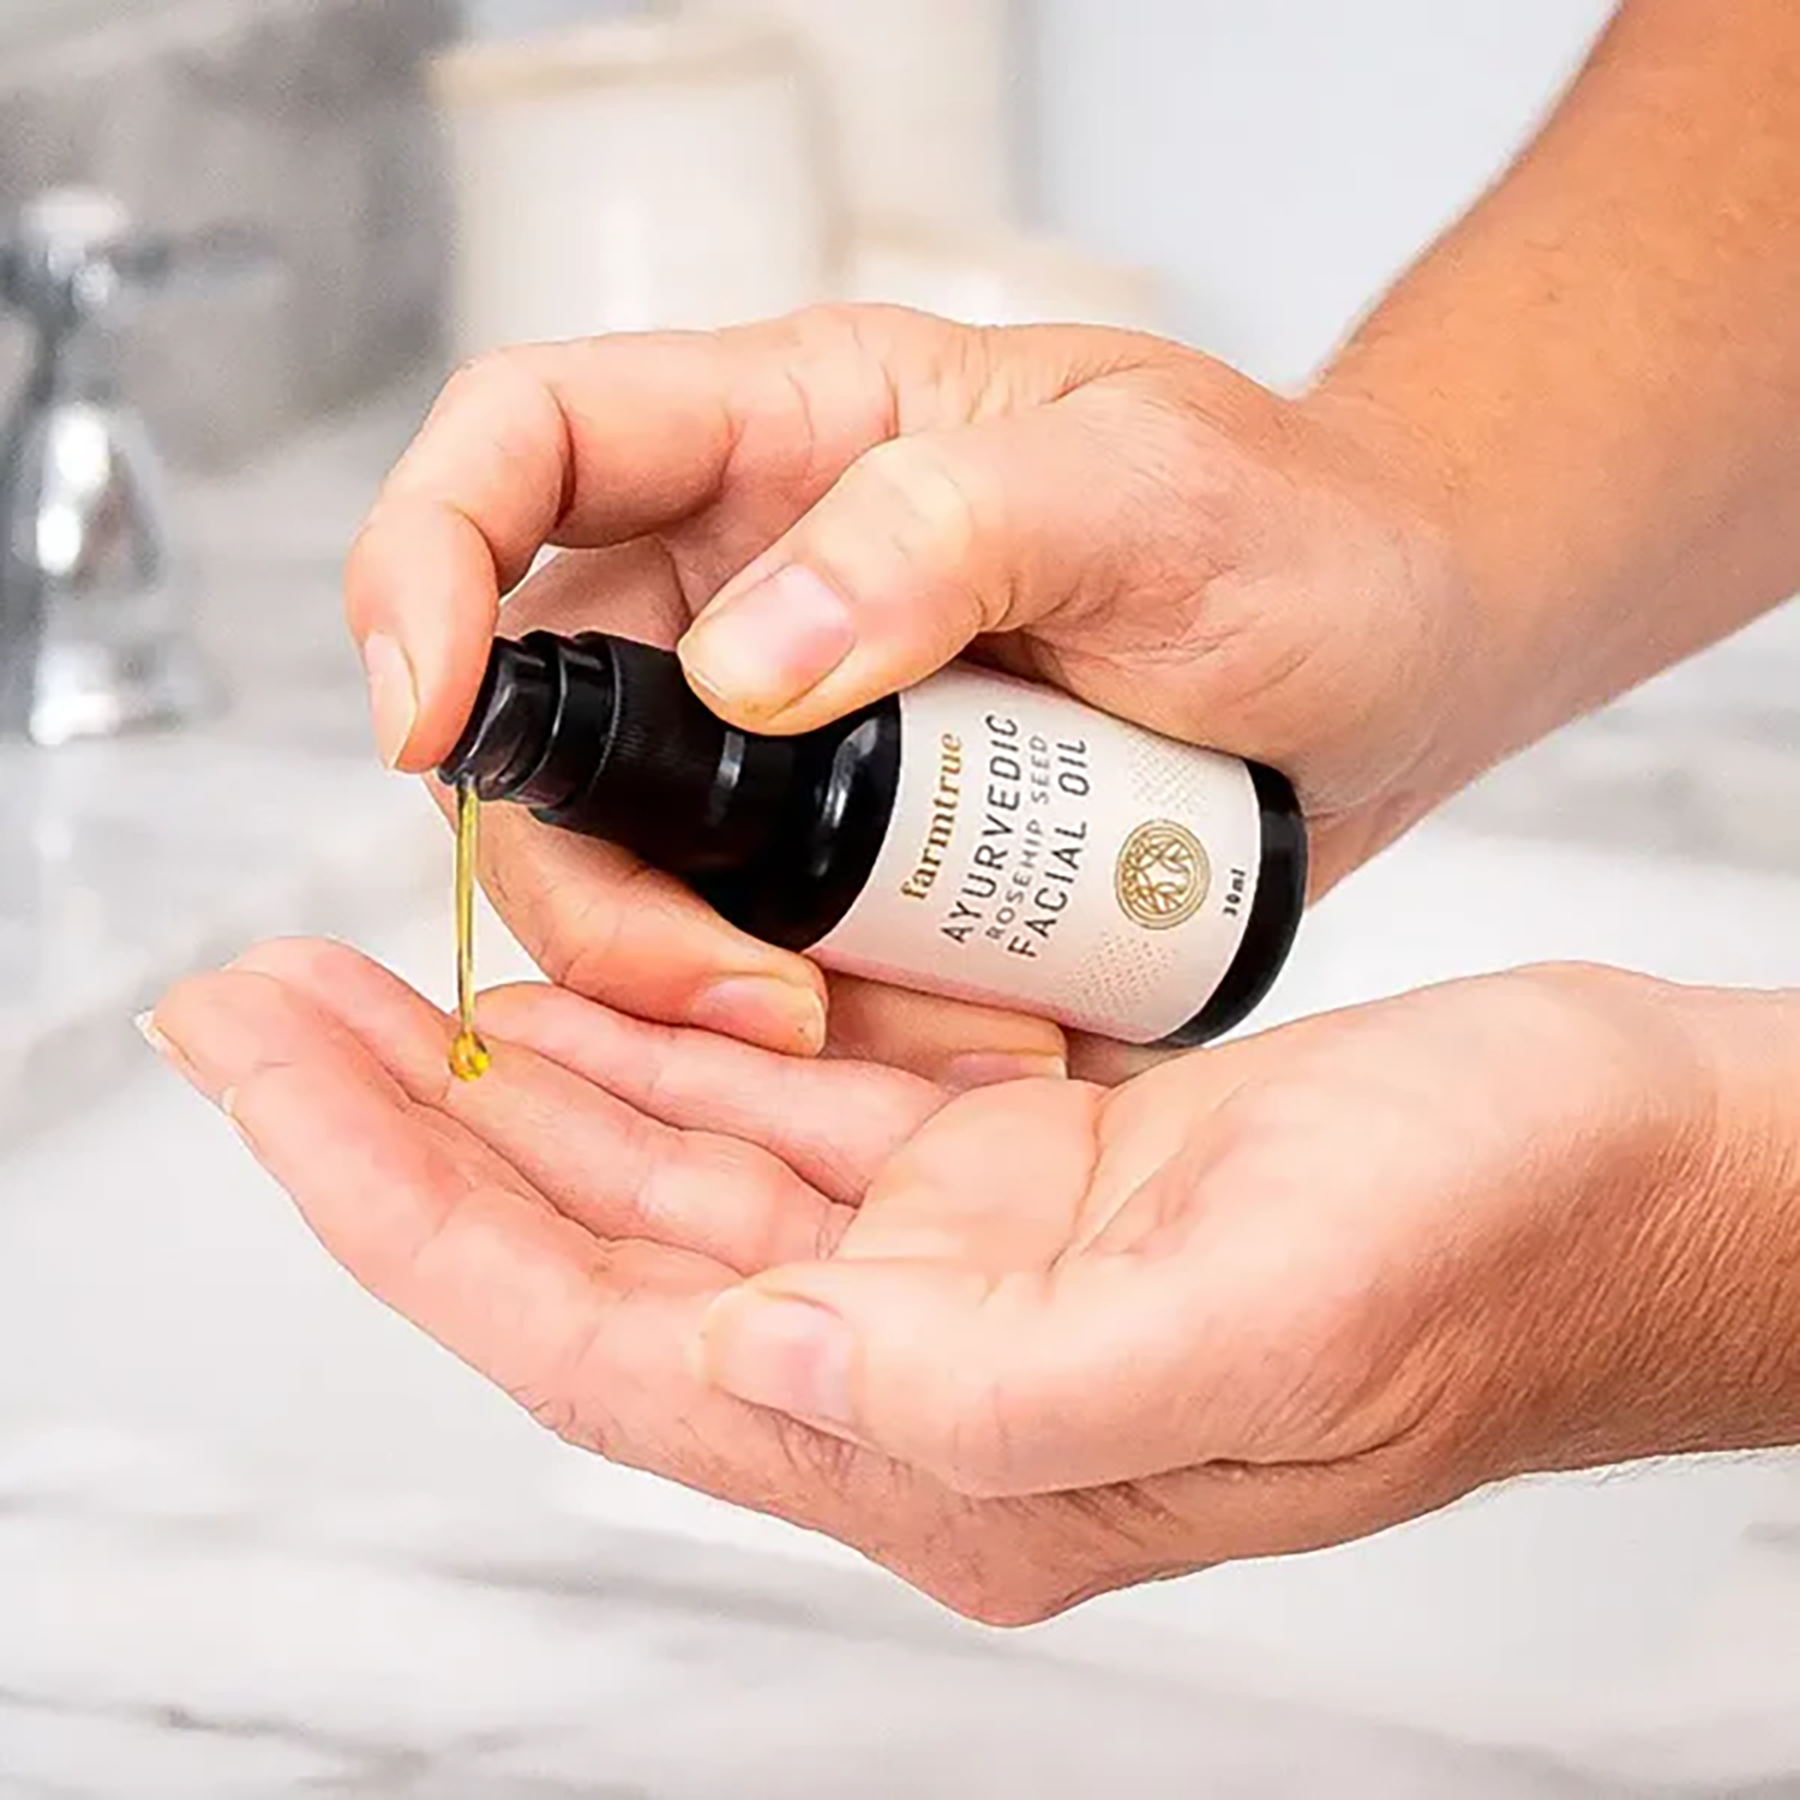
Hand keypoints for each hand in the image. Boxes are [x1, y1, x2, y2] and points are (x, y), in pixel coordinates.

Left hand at [149, 946, 1791, 1623]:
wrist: (1629, 1167)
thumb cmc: (1508, 1248)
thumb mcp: (1267, 1317)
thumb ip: (992, 1385)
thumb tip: (754, 1364)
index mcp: (964, 1448)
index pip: (604, 1339)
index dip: (415, 1210)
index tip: (277, 1080)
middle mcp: (931, 1366)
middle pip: (598, 1248)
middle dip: (411, 1125)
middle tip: (260, 1006)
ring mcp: (963, 1265)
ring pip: (676, 1163)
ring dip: (523, 1070)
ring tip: (379, 976)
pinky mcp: (1013, 1169)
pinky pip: (789, 1100)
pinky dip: (676, 1037)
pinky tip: (597, 975)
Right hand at [346, 307, 1476, 1082]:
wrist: (1387, 666)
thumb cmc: (1291, 535)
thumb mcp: (1148, 497)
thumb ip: (949, 534)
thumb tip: (750, 663)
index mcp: (786, 441)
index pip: (520, 448)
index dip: (424, 567)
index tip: (427, 719)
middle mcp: (751, 594)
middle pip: (550, 739)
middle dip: (605, 897)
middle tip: (757, 998)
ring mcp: (798, 744)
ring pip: (645, 884)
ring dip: (727, 993)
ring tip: (935, 1036)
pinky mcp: (858, 862)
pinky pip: (765, 960)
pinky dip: (832, 1036)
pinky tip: (978, 1047)